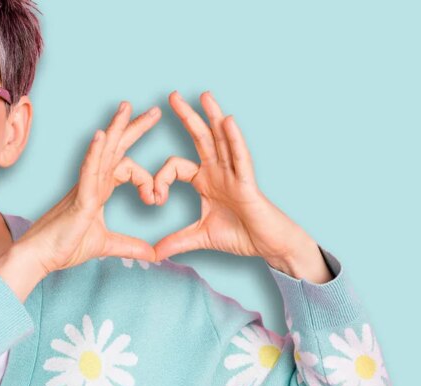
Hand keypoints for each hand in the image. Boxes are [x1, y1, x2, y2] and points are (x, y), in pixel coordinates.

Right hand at [17, 101, 162, 273]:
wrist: (40, 257)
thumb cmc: (64, 246)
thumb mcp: (106, 246)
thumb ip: (130, 247)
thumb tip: (154, 254)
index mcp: (99, 189)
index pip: (128, 169)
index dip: (146, 180)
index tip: (156, 200)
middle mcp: (92, 182)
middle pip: (116, 148)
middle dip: (134, 128)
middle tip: (155, 110)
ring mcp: (84, 187)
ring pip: (102, 151)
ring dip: (115, 128)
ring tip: (127, 107)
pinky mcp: (79, 198)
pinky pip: (88, 170)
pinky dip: (95, 152)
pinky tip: (101, 135)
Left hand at [152, 90, 309, 261]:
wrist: (268, 245)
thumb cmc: (240, 235)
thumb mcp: (200, 237)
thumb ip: (176, 242)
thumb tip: (154, 254)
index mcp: (204, 181)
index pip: (175, 167)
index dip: (159, 180)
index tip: (152, 199)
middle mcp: (218, 171)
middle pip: (200, 138)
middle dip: (187, 117)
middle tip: (172, 95)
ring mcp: (234, 174)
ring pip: (222, 140)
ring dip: (213, 116)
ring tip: (204, 95)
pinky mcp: (248, 182)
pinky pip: (241, 157)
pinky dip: (234, 139)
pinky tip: (227, 121)